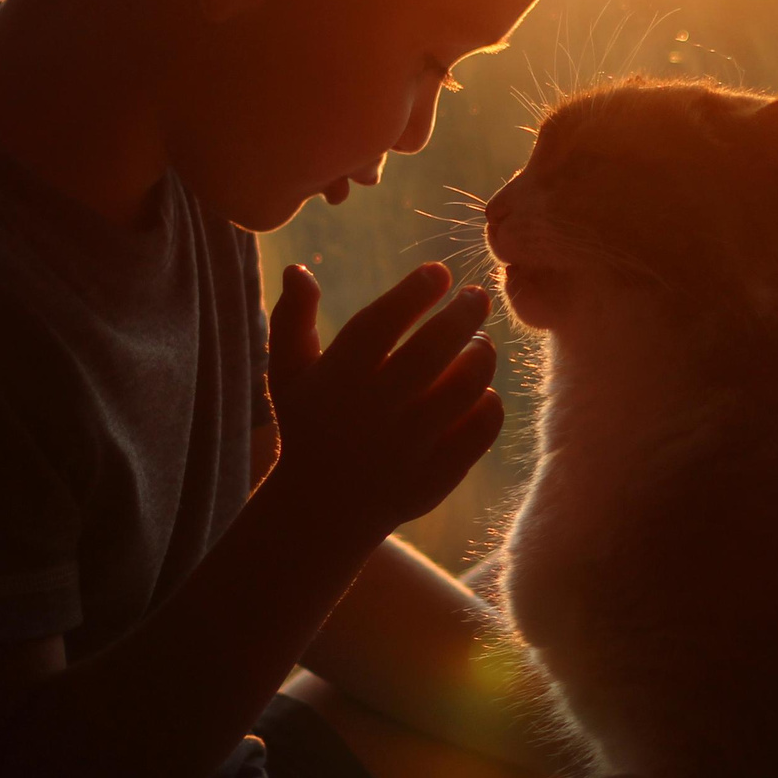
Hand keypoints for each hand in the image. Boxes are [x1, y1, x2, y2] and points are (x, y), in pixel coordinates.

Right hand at [263, 262, 503, 535]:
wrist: (324, 508)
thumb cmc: (310, 424)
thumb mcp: (288, 374)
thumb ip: (291, 319)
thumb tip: (298, 269)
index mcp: (335, 380)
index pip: (379, 324)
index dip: (414, 292)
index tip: (439, 273)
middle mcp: (372, 413)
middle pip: (432, 350)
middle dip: (464, 313)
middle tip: (476, 297)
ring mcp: (408, 448)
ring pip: (466, 386)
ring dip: (481, 353)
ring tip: (479, 341)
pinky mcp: (437, 475)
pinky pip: (482, 428)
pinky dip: (489, 400)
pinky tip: (479, 388)